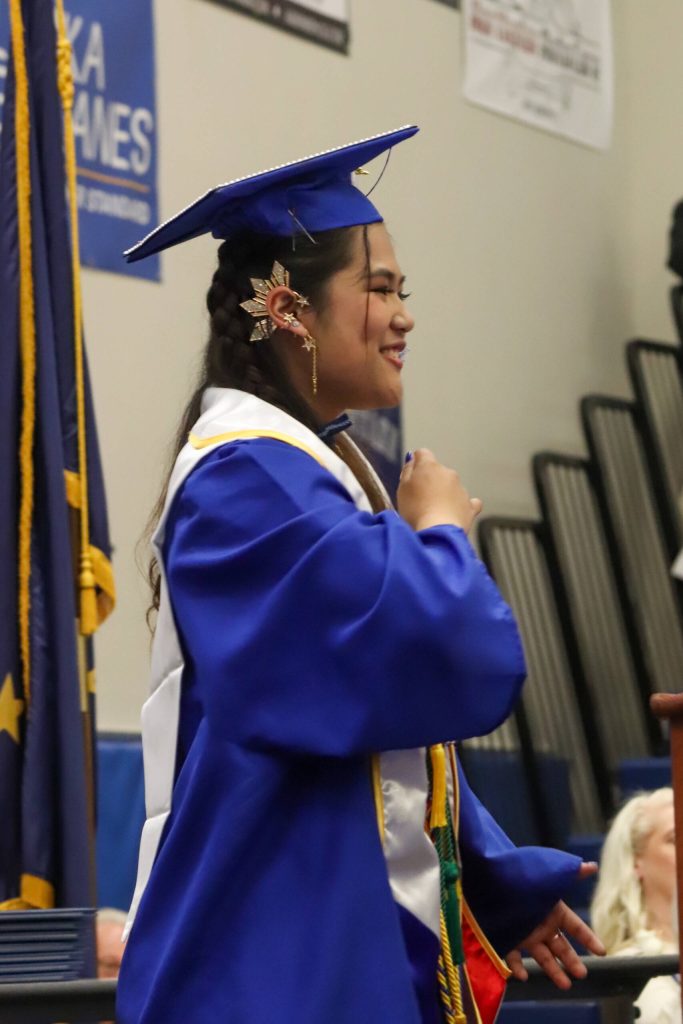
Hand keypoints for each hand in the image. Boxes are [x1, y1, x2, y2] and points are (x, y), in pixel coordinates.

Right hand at [397, 449, 481, 533]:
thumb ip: (407, 471)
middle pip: (437, 472)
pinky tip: (455, 513)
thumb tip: (413, 459)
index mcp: (430, 466)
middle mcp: (448, 473)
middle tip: (419, 500)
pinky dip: (462, 505)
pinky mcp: (470, 506)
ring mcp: (461, 489)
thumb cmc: (415, 510)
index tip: (411, 476)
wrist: (437, 531)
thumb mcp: (402, 488)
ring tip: (433, 513)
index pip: (423, 454)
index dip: (416, 463)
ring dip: (444, 494)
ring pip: (451, 487)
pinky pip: (468, 502)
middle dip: (430, 481)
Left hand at [505, 864, 604, 989]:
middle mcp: (541, 924)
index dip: (589, 939)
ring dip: (554, 971)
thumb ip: (571, 873)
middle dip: (572, 961)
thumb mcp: (547, 877)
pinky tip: (523, 975)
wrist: (487, 877)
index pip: (576, 927)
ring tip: (565, 985)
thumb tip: (593, 865)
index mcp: (553, 910)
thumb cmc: (521, 877)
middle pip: (562, 947)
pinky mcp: (507, 939)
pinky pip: (514, 958)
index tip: (602, 952)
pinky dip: (517, 968)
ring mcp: (525, 933)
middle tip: (582, 974)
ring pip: (543, 957)